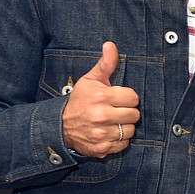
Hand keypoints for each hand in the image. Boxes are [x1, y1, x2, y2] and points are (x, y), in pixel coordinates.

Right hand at [61, 42, 140, 157]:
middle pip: (134, 115)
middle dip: (127, 112)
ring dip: (124, 127)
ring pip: (130, 130)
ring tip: (113, 122)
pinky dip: (119, 140)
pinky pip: (123, 144)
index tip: (118, 98)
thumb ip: (105, 64)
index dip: (127, 98)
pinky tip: (110, 132)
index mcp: (101, 97)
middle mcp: (101, 116)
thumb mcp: (90, 80)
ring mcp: (101, 133)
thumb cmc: (79, 100)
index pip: (133, 98)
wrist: (60, 125)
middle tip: (116, 110)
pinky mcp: (102, 148)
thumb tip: (111, 45)